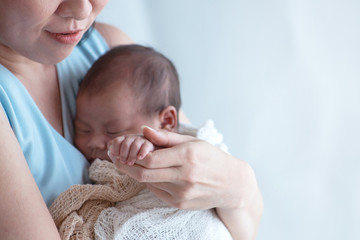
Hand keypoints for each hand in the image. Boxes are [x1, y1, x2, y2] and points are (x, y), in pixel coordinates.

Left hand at [107, 134, 154, 165]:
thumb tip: (110, 152)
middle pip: (125, 144)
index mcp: (125, 139)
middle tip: (123, 162)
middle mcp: (133, 138)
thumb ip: (116, 153)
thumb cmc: (135, 157)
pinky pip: (145, 146)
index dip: (115, 149)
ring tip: (130, 163)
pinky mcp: (150, 145)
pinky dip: (142, 152)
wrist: (151, 155)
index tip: (115, 156)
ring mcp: (142, 141)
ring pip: (134, 146)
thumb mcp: (124, 155)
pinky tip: (139, 158)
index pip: (117, 141)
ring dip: (131, 155)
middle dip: (123, 154)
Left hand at [113, 126, 257, 210]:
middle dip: (126, 166)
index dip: (132, 155)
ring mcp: (182, 193)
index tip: (123, 150)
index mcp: (187, 156)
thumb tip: (144, 130)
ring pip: (148, 183)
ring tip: (135, 163)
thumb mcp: (192, 142)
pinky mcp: (180, 203)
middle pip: (144, 173)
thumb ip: (166, 137)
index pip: (150, 158)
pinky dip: (151, 182)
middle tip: (117, 160)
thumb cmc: (210, 158)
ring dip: (138, 173)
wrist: (231, 184)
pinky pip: (157, 192)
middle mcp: (185, 176)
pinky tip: (154, 174)